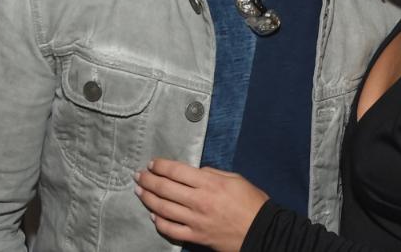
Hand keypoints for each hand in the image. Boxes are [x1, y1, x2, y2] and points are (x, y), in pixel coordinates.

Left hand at [135, 158, 267, 251]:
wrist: (262, 231)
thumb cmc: (252, 203)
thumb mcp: (235, 179)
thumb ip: (212, 173)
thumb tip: (195, 172)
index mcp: (209, 183)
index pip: (176, 171)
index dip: (160, 166)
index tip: (152, 163)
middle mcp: (199, 201)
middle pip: (164, 188)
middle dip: (148, 180)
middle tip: (139, 175)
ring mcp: (195, 220)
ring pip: (163, 208)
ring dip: (147, 198)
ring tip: (139, 191)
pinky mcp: (196, 236)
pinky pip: (171, 229)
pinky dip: (159, 222)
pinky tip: (153, 215)